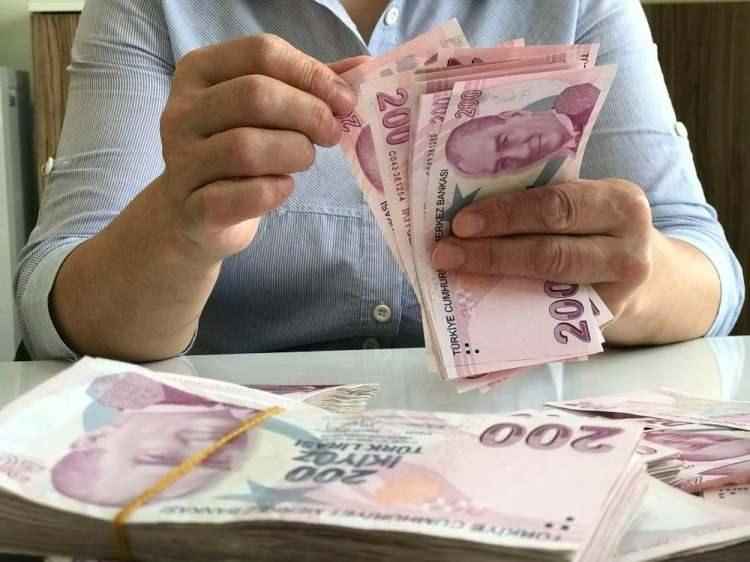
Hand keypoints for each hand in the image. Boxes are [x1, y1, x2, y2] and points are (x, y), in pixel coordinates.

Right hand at [158, 34, 366, 264]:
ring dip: (294, 153)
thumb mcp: (264, 112)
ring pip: (246, 147)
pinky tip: (283, 188)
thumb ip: (308, 87)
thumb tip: (362, 67)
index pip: (261, 52)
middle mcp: (181, 111)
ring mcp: (181, 161)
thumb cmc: (236, 154)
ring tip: (304, 160)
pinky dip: (275, 191)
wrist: (192, 215)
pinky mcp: (192, 209)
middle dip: (309, 114)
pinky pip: (243, 196)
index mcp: (200, 72)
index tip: (344, 101)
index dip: (312, 74)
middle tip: (332, 134)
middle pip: (254, 95)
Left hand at [431, 179, 654, 321]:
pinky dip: (509, 310)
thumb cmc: (599, 232)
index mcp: (620, 204)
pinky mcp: (604, 324)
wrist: (653, 280)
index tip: (460, 223)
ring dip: (494, 278)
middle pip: (550, 251)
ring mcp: (619, 293)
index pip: (556, 205)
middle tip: (445, 252)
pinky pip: (550, 318)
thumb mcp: (590, 208)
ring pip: (549, 285)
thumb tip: (469, 214)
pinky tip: (477, 306)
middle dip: (491, 251)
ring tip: (455, 272)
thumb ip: (547, 206)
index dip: (506, 215)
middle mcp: (628, 249)